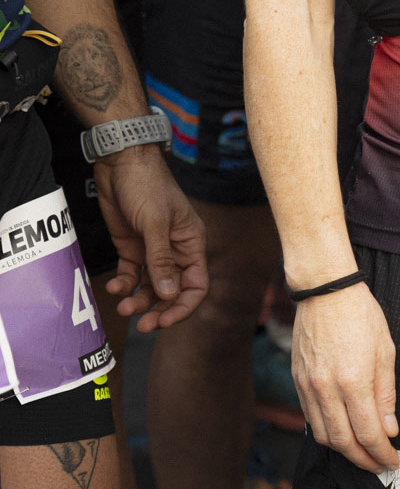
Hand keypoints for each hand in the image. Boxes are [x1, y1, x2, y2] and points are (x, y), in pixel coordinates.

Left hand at [94, 145, 207, 331]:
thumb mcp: (155, 223)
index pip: (196, 285)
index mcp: (190, 243)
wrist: (120, 163)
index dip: (183, 306)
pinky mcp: (132, 248)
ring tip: (123, 306)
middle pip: (172, 292)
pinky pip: (132, 276)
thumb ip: (161, 259)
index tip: (164, 320)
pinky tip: (114, 287)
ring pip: (151, 287)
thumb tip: (169, 295)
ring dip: (138, 300)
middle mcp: (174, 250)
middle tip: (142, 325)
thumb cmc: (146, 186)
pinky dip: (124, 285)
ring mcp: (152, 250)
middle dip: (158, 310)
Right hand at [292, 282, 399, 473]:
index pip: (369, 433)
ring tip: (361, 452)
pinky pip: (310, 418)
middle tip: (379, 465)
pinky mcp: (298, 381)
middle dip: (363, 460)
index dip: (382, 453)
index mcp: (354, 381)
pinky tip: (340, 431)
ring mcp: (309, 386)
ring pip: (323, 435)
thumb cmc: (361, 314)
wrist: (325, 290)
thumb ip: (386, 394)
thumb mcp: (385, 350)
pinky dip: (326, 432)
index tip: (392, 461)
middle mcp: (328, 389)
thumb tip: (389, 429)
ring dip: (343, 451)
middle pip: (343, 443)